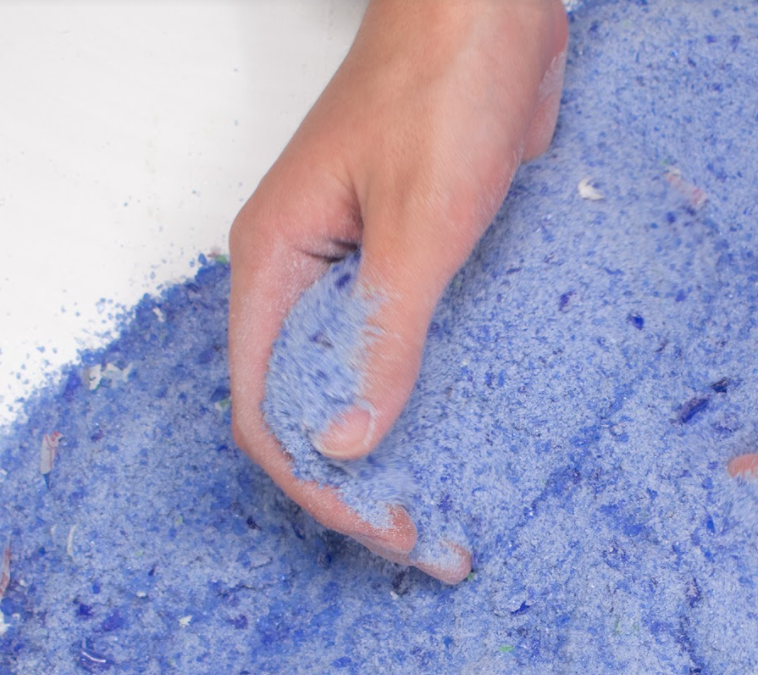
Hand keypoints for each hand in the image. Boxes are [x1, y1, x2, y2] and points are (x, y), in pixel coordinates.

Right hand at [227, 0, 567, 581]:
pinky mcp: (406, 263)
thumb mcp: (419, 220)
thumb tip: (344, 442)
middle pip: (305, 410)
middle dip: (355, 484)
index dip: (314, 482)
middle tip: (425, 538)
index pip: (265, 408)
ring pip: (354, 388)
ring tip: (450, 511)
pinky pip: (404, 352)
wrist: (492, 4)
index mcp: (275, 265)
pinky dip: (427, 404)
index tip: (380, 525)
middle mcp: (302, 278)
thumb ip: (383, 333)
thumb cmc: (444, 84)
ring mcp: (353, 272)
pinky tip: (472, 443)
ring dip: (393, 454)